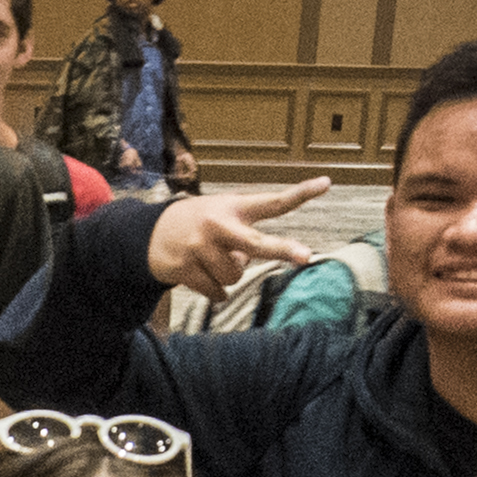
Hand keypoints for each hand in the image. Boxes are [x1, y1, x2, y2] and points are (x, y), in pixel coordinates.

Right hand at [148, 179, 311, 298]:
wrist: (149, 234)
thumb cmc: (198, 225)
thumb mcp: (220, 217)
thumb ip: (241, 236)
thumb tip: (246, 263)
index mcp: (233, 208)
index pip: (272, 202)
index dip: (300, 194)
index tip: (326, 183)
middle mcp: (218, 224)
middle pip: (257, 243)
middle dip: (283, 250)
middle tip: (306, 256)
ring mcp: (200, 246)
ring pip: (235, 276)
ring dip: (228, 275)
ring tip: (211, 260)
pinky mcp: (185, 267)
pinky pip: (216, 292)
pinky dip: (214, 292)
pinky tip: (201, 276)